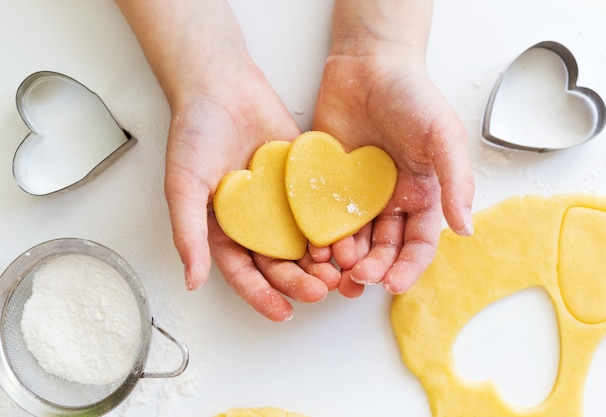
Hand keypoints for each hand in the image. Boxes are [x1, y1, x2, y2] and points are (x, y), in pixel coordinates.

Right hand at [116, 0, 338, 320]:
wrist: (222, 85)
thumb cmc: (194, 133)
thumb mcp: (183, 186)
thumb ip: (188, 232)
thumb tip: (192, 281)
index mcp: (224, 228)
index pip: (243, 272)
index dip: (261, 295)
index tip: (282, 313)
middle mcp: (254, 221)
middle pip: (278, 261)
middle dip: (297, 280)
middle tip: (319, 291)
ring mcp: (280, 202)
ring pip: (302, 240)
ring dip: (319, 260)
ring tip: (338, 273)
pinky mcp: (302, 181)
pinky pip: (317, 208)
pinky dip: (330, 225)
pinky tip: (346, 238)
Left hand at [312, 38, 474, 296]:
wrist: (368, 64)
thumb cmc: (413, 96)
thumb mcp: (443, 136)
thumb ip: (456, 182)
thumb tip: (466, 229)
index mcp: (421, 195)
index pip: (418, 244)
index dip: (408, 267)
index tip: (392, 284)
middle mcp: (390, 201)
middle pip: (383, 248)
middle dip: (374, 267)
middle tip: (359, 277)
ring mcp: (358, 195)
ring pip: (352, 240)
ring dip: (345, 259)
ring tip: (335, 268)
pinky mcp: (328, 184)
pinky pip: (323, 217)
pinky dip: (320, 236)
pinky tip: (314, 246)